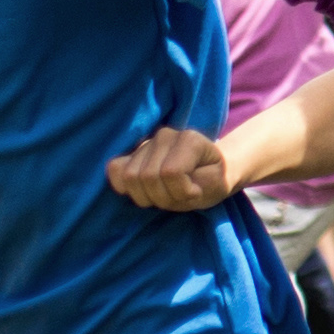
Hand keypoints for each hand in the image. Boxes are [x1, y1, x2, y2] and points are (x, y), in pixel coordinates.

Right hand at [106, 125, 235, 213]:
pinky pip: (114, 169)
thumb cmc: (213, 179)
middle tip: (178, 196)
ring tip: (165, 193)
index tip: (196, 192)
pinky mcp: (132, 154)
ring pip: (131, 177)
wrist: (208, 172)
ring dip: (148, 197)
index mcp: (189, 139)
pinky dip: (124, 186)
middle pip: (148, 177)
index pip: (171, 172)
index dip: (182, 191)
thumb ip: (198, 183)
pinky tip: (143, 191)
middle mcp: (165, 135)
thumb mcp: (218, 186)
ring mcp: (147, 143)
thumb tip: (168, 177)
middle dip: (164, 197)